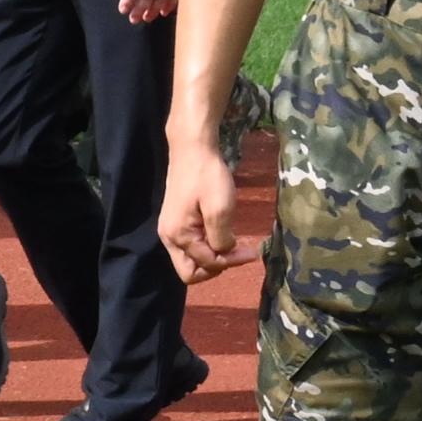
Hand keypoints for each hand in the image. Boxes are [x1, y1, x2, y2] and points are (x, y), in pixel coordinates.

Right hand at [158, 124, 244, 280]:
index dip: (231, 262)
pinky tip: (220, 233)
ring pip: (190, 260)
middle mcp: (169, 238)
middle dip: (215, 267)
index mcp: (178, 236)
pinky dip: (207, 246)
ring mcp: (170, 230)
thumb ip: (221, 238)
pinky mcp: (176, 222)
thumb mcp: (220, 208)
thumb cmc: (207, 175)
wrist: (193, 148)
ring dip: (212, 257)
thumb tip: (225, 252)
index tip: (252, 251)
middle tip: (237, 253)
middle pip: (190, 272)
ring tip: (232, 243)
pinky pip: (191, 246)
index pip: (206, 264)